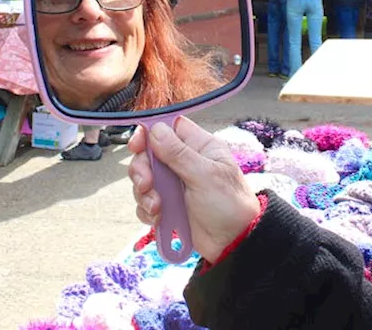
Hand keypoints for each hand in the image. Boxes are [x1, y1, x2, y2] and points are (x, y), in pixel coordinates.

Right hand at [128, 118, 260, 262]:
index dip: (150, 132)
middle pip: (149, 153)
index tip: (138, 145)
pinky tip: (158, 218)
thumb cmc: (230, 206)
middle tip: (147, 183)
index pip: (169, 128)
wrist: (233, 244)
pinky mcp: (168, 205)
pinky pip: (145, 201)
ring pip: (144, 178)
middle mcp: (185, 163)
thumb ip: (178, 153)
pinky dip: (146, 210)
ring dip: (144, 193)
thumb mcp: (205, 176)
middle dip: (142, 168)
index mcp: (199, 147)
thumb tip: (156, 129)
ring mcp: (174, 184)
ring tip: (157, 207)